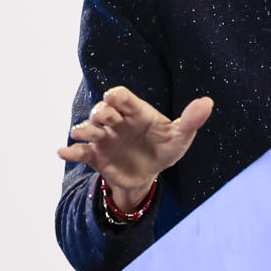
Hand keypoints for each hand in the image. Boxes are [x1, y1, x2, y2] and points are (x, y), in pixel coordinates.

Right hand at [57, 85, 213, 207]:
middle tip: (102, 117)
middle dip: (101, 112)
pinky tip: (62, 152)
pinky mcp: (96, 156)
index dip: (117, 96)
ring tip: (79, 133)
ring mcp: (105, 138)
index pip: (124, 98)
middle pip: (104, 111)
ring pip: (89, 129)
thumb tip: (208, 102)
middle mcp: (117, 122)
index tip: (112, 96)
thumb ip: (191, 120)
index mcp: (136, 112)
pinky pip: (81, 151)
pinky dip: (70, 151)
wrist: (149, 174)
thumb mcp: (180, 137)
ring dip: (83, 129)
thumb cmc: (164, 148)